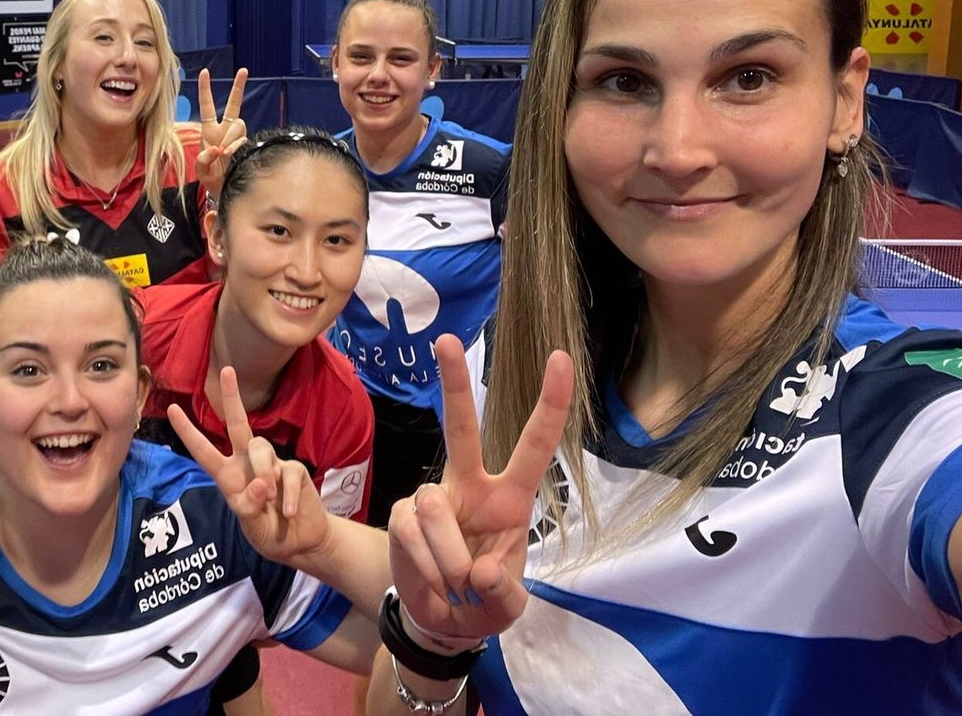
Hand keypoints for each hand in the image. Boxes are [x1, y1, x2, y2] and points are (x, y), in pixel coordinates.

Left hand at [167, 366, 326, 564]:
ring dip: (263, 472)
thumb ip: (251, 505)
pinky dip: (287, 496)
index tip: (172, 409)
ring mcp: (272, 464)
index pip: (204, 450)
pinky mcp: (294, 470)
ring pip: (261, 450)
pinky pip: (288, 473)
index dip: (188, 431)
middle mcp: (247, 464)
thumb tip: (261, 482)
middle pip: (239, 424)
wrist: (299, 542)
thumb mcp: (251, 524)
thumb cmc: (267, 531)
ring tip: (269, 498)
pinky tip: (288, 512)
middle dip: (232, 397)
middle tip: (228, 371)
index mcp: (228, 476)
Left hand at [195, 68, 248, 201]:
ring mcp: (236, 138)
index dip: (205, 90)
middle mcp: (224, 131)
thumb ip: (203, 159)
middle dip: (238, 87)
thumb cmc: (211, 179)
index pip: (207, 106)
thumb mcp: (200, 171)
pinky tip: (231, 154)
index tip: (205, 72)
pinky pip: (243, 139)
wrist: (225, 191)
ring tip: (224, 152)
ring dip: (231, 136)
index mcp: (209, 132)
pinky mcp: (246, 146)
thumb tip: (217, 149)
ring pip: (239, 124)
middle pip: (233, 105)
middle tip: (243, 70)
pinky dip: (236, 146)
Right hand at [387, 335, 570, 641]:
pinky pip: (412, 533)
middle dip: (455, 384)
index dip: (550, 403)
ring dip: (449, 558)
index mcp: (511, 496)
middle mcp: (471, 485)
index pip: (535, 444)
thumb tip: (480, 571)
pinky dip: (428, 567)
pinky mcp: (401, 516)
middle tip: (447, 340)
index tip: (561, 358)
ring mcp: (433, 498)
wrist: (444, 622)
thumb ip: (502, 590)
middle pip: (463, 428)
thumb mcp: (508, 605)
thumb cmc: (487, 600)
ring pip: (435, 510)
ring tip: (458, 585)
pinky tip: (436, 582)